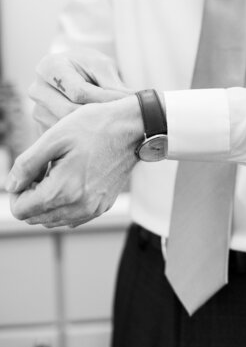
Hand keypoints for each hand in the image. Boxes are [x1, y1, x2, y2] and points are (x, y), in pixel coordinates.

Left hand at [7, 96, 143, 227]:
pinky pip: (72, 217)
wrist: (132, 128)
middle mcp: (78, 207)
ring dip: (46, 201)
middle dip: (31, 196)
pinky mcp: (102, 206)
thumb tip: (11, 185)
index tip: (29, 170)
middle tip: (43, 168)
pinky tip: (71, 179)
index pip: (20, 211)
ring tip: (57, 172)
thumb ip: (26, 164)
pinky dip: (63, 204)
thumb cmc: (93, 127)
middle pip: (34, 218)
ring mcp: (92, 209)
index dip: (17, 191)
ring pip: (52, 220)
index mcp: (63, 191)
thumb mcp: (53, 137)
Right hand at [29, 48, 132, 131]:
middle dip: (100, 117)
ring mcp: (37, 111)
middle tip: (125, 120)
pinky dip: (86, 139)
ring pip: (67, 130)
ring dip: (93, 131)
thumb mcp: (102, 67)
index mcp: (50, 67)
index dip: (106, 100)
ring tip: (117, 128)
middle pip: (70, 113)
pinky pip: (65, 140)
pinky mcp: (42, 129)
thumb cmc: (88, 67)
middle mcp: (38, 89)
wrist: (73, 73)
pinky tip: (103, 136)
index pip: (79, 92)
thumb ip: (114, 84)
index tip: (128, 105)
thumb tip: (137, 101)